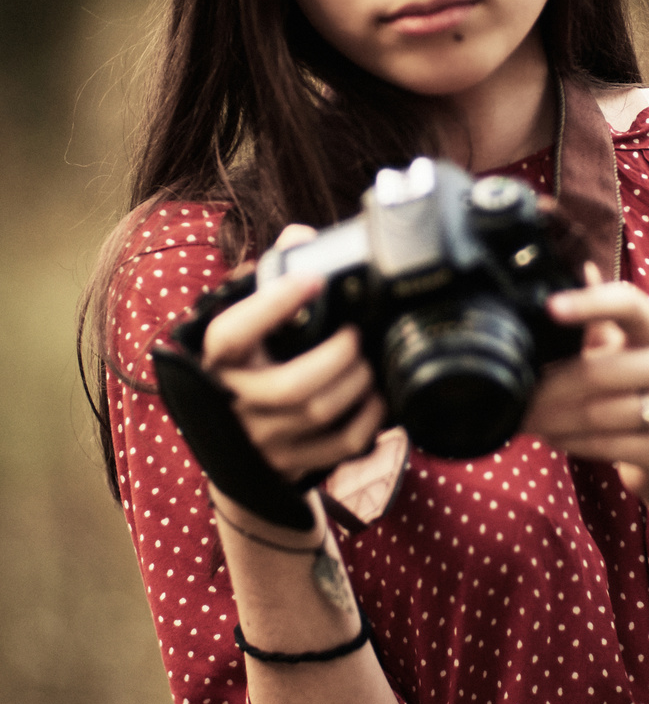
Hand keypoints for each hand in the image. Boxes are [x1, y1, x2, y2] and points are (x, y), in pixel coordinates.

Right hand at [201, 225, 385, 485]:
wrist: (239, 448)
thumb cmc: (254, 366)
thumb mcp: (252, 324)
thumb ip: (273, 277)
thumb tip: (301, 238)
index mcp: (219, 359)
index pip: (231, 334)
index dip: (272, 306)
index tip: (312, 279)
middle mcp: (233, 402)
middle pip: (291, 387)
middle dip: (337, 357)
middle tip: (354, 336)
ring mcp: (261, 440)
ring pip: (318, 414)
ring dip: (356, 383)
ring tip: (366, 363)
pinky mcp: (290, 465)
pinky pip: (340, 444)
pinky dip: (368, 419)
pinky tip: (374, 399)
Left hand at [523, 264, 648, 502]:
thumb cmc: (638, 390)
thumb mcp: (623, 349)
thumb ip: (599, 317)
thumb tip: (581, 268)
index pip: (629, 304)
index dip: (589, 303)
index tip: (550, 307)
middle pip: (601, 371)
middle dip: (549, 387)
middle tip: (516, 395)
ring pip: (599, 413)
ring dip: (553, 419)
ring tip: (527, 419)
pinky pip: (607, 445)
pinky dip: (572, 442)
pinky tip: (553, 438)